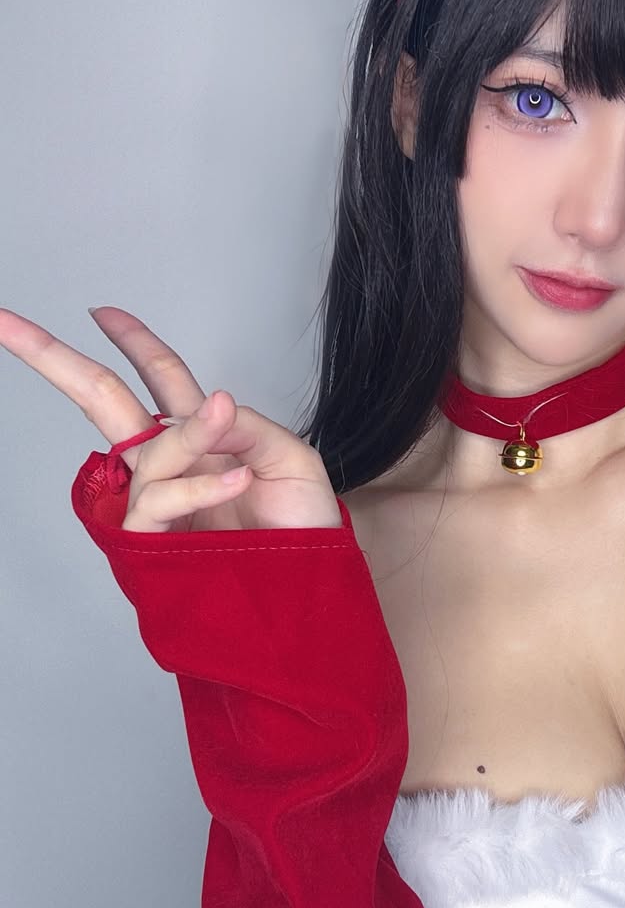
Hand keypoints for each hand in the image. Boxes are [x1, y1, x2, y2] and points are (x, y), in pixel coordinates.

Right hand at [0, 305, 342, 532]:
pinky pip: (161, 504)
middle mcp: (172, 463)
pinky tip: (235, 480)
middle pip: (103, 401)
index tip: (102, 312)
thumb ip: (247, 427)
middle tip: (8, 323)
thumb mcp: (289, 460)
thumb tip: (207, 405)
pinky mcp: (155, 544)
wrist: (311, 596)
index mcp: (202, 437)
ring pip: (149, 454)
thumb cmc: (302, 531)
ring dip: (190, 436)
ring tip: (231, 433)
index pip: (160, 378)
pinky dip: (199, 488)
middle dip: (55, 360)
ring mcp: (160, 502)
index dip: (134, 341)